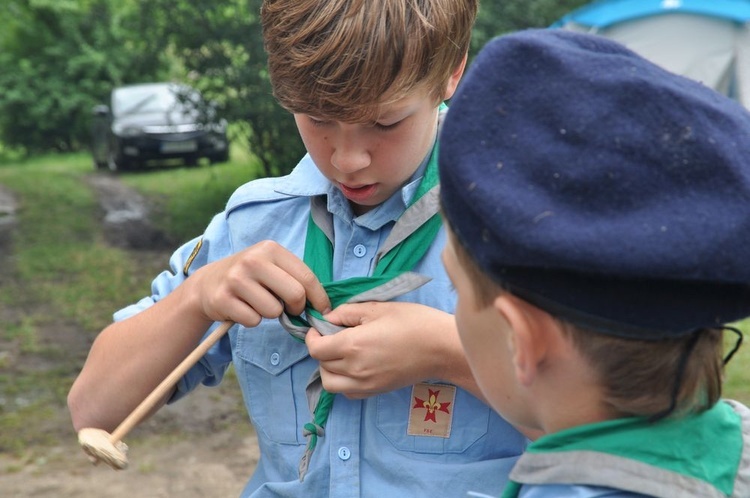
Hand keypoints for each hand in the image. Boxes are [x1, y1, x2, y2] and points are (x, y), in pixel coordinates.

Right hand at [187, 240, 329, 327]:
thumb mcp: (271, 266)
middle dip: (297, 308)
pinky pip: (254, 320)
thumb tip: (323, 305)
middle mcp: (253, 260)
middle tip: (289, 309)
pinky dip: (252, 319)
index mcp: (270, 249)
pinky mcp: (223, 299)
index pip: (307, 277)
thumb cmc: (250, 277)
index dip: (320, 298)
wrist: (208, 283)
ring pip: (274, 311)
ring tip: (257, 303)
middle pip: (295, 294)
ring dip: (270, 314)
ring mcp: (236, 279)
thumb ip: (295, 278)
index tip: (324, 310)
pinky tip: (243, 308)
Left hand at [305, 301, 459, 397]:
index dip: (312, 336)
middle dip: (320, 350)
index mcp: (352, 345)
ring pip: (331, 384)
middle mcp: (354, 369)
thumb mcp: (378, 308)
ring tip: (341, 354)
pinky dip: (343, 383)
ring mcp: (366, 384)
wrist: (441, 348)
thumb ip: (347, 312)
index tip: (319, 327)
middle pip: (321, 366)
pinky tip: (354, 368)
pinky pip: (348, 393)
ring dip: (328, 369)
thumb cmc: (413, 322)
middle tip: (332, 337)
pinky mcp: (376, 391)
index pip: (315, 349)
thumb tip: (328, 318)